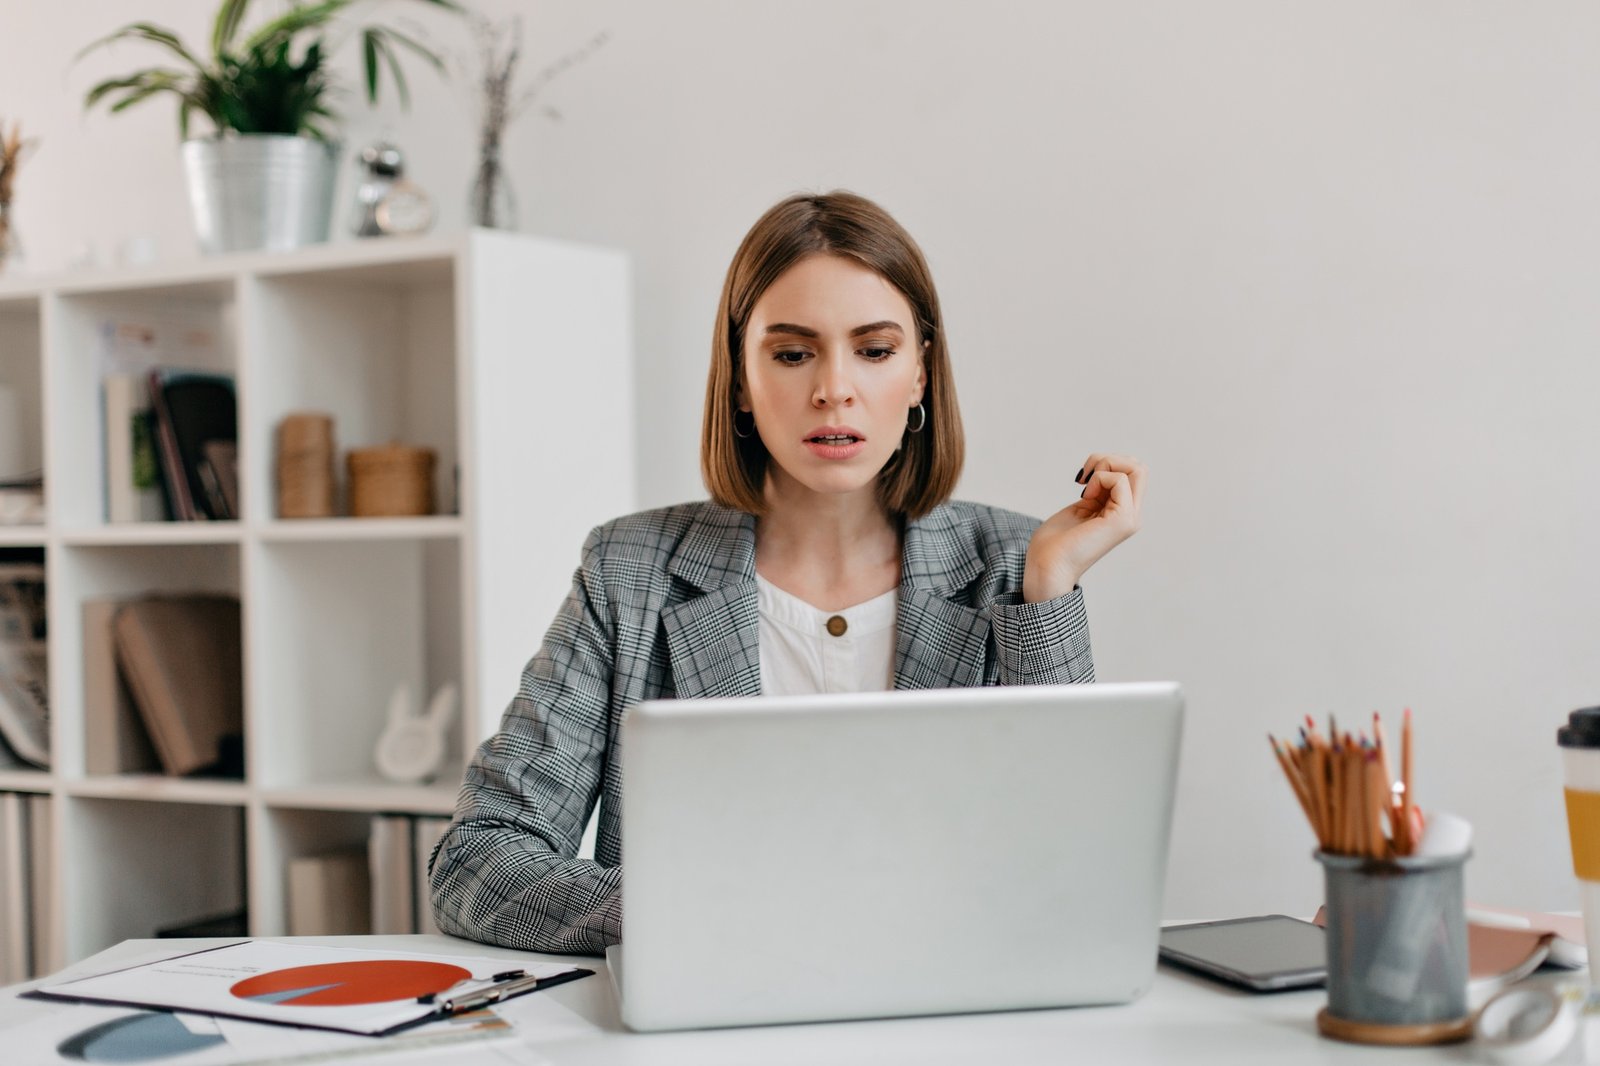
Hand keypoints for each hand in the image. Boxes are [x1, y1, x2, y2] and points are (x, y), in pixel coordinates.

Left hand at [1023, 453, 1145, 602]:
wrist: (1046, 566)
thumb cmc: (1054, 542)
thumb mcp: (1082, 506)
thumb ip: (1098, 491)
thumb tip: (1106, 468)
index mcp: (1121, 513)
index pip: (1132, 474)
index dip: (1107, 465)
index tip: (1082, 480)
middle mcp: (1131, 516)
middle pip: (1140, 468)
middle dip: (1109, 460)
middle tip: (1084, 477)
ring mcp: (1129, 518)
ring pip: (1137, 469)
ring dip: (1105, 465)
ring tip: (1085, 484)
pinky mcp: (1122, 520)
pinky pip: (1120, 480)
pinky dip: (1099, 478)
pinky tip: (1084, 495)